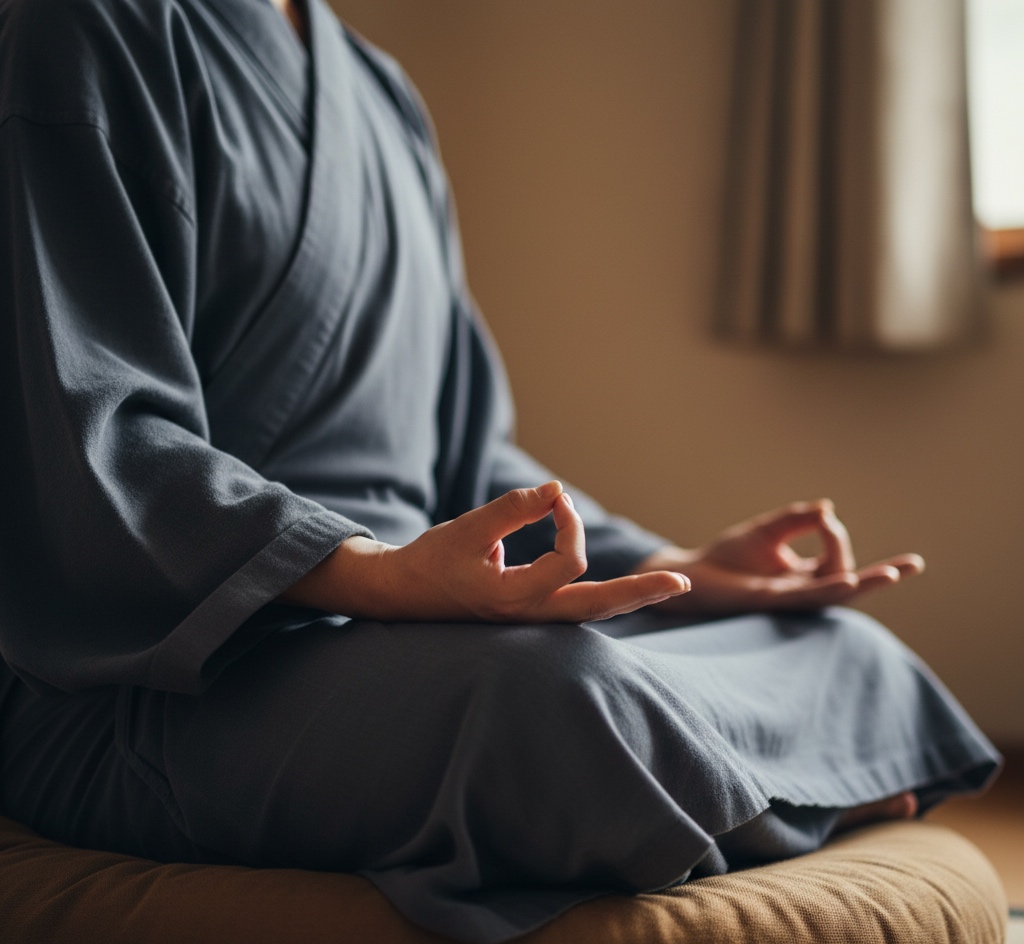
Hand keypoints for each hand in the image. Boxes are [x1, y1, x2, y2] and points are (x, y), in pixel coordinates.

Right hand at [284, 481, 689, 622]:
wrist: (401, 596)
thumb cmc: (431, 561)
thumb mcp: (468, 528)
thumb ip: (514, 509)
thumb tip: (558, 492)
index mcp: (514, 599)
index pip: (568, 561)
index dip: (569, 522)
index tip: (552, 499)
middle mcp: (529, 617)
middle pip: (599, 608)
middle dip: (641, 593)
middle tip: (684, 583)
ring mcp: (531, 621)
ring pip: (591, 613)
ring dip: (629, 598)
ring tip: (668, 588)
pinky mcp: (528, 616)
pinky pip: (576, 608)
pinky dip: (603, 597)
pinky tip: (624, 589)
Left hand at [631, 500, 923, 616]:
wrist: (692, 573)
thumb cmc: (728, 557)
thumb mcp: (766, 531)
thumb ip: (796, 519)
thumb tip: (827, 508)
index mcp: (805, 575)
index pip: (838, 558)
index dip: (836, 535)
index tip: (823, 517)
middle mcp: (802, 590)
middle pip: (850, 583)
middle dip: (882, 575)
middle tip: (913, 565)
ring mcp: (788, 597)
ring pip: (834, 593)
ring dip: (863, 583)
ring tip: (891, 574)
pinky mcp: (769, 600)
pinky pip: (805, 596)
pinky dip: (827, 587)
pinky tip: (847, 581)